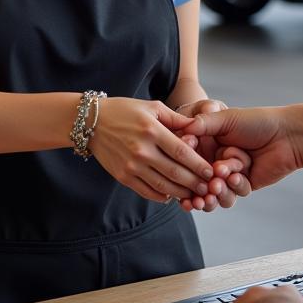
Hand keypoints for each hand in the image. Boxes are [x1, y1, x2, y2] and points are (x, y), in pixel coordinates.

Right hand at [90, 98, 213, 202]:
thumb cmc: (125, 111)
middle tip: (209, 188)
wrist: (91, 122)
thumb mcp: (152, 107)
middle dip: (195, 182)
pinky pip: (146, 191)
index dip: (199, 164)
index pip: (181, 152)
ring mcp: (131, 166)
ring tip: (195, 194)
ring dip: (181, 192)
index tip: (211, 171)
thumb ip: (176, 119)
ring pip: (162, 185)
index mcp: (151, 130)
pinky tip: (172, 195)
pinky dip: (162, 196)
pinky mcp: (123, 176)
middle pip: (175, 172)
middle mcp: (142, 150)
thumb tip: (197, 127)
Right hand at [179, 106, 302, 193]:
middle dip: (197, 185)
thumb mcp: (226, 119)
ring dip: (214, 191)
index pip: (189, 158)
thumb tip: (181, 130)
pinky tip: (236, 178)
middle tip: (196, 189)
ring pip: (213, 192)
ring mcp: (229, 174)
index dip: (183, 165)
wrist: (286, 136)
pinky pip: (232, 195)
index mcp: (209, 143)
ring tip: (216, 187)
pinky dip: (233, 187)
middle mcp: (216, 160)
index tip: (179, 165)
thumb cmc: (257, 122)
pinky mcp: (243, 186)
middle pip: (198, 180)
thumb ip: (202, 124)